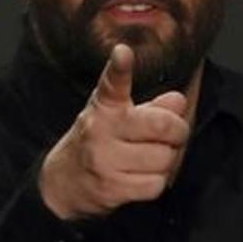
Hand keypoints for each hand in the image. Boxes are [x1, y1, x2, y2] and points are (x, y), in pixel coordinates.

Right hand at [38, 44, 189, 219]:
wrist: (63, 182)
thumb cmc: (99, 142)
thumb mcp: (118, 117)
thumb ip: (152, 108)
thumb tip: (178, 101)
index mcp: (104, 107)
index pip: (112, 84)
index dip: (119, 68)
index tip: (122, 53)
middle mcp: (101, 130)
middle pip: (162, 126)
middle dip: (178, 132)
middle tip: (175, 135)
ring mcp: (104, 160)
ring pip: (163, 158)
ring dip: (166, 160)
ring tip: (150, 158)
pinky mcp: (111, 188)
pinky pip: (155, 184)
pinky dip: (155, 182)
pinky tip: (141, 177)